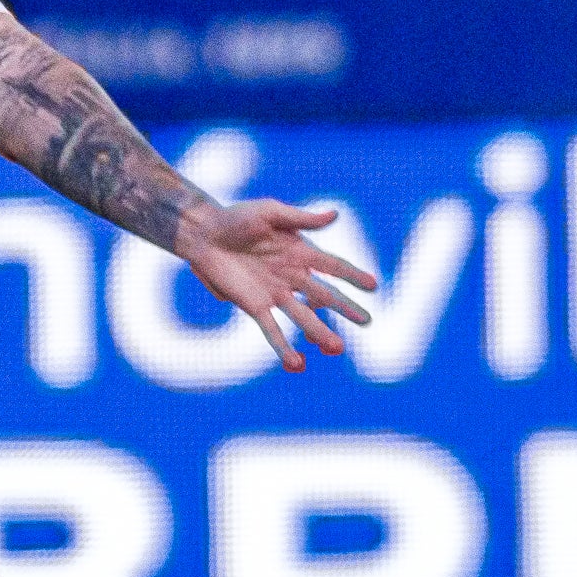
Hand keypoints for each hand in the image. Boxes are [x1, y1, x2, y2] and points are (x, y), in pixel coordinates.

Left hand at [180, 201, 377, 372]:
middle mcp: (292, 276)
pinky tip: (297, 365)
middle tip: (367, 321)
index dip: (352, 275)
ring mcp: (275, 294)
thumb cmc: (236, 218)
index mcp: (300, 252)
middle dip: (345, 308)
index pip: (333, 266)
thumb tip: (335, 214)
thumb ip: (300, 218)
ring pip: (303, 316)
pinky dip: (284, 347)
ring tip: (337, 348)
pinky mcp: (254, 307)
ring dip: (319, 332)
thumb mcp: (269, 212)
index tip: (373, 286)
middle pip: (324, 295)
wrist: (204, 234)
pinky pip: (272, 330)